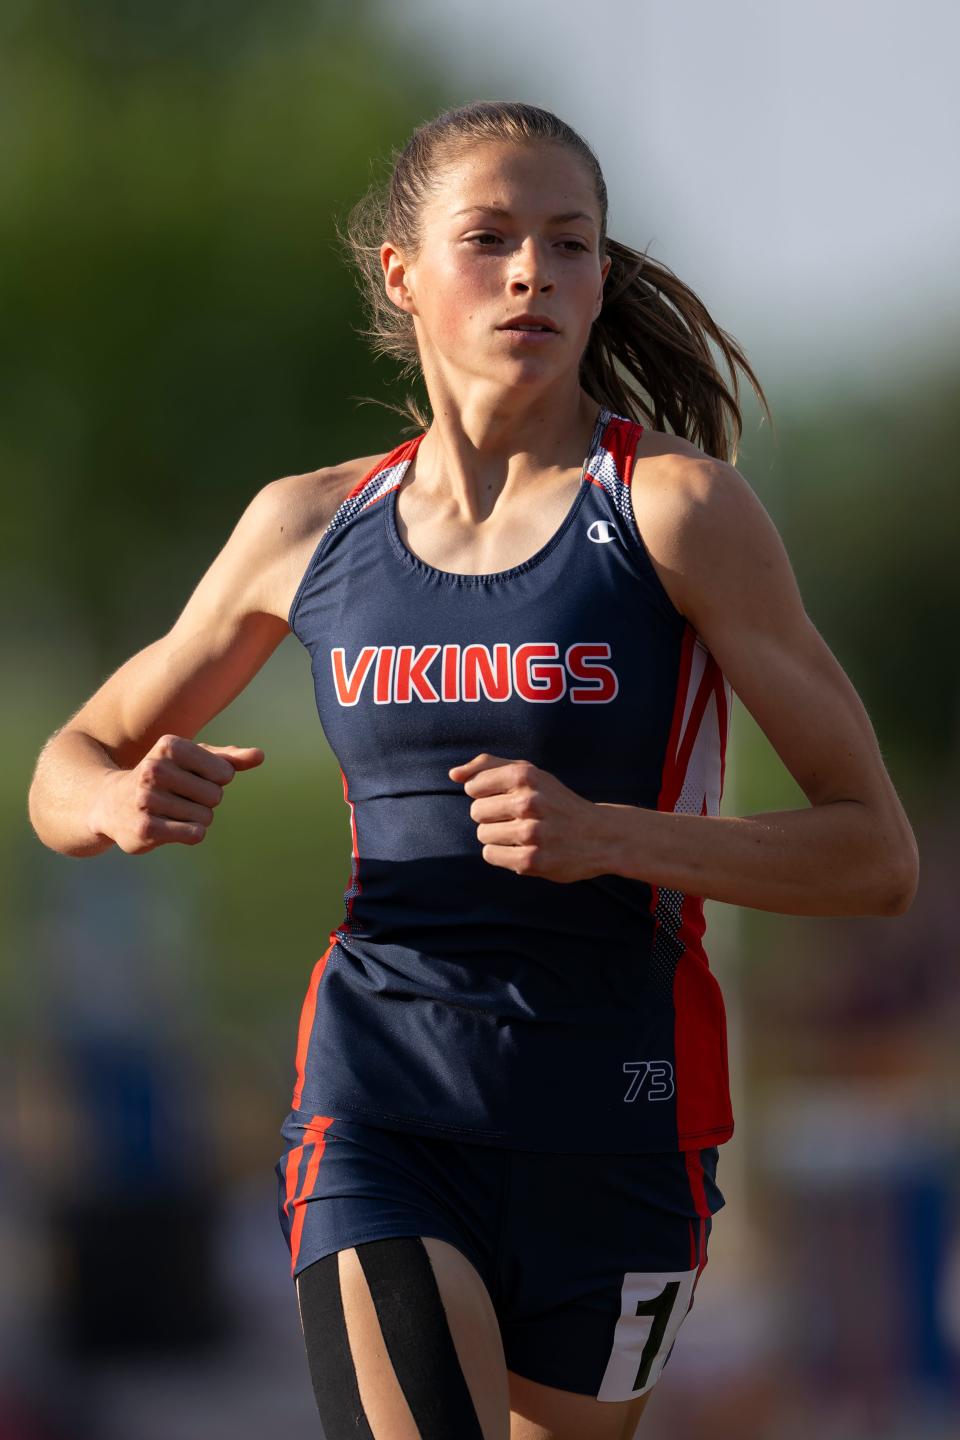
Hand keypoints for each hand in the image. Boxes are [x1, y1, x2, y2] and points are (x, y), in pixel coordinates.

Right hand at [89, 733, 264, 854]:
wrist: (110, 802)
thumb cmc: (163, 776)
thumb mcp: (192, 760)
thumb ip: (228, 758)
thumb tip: (259, 756)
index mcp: (169, 746)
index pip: (224, 773)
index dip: (216, 781)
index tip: (193, 778)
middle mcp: (154, 769)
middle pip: (215, 796)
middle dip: (205, 801)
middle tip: (178, 797)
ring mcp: (147, 800)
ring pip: (206, 817)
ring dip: (195, 818)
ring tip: (170, 810)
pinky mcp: (146, 829)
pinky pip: (195, 834)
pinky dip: (190, 833)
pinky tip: (169, 826)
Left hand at [449, 753, 610, 882]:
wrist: (600, 835)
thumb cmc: (557, 801)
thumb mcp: (530, 774)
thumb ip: (489, 766)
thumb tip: (453, 774)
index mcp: (525, 776)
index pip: (473, 787)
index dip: (485, 794)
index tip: (505, 799)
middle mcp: (528, 802)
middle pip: (476, 812)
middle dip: (491, 816)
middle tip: (516, 818)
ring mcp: (531, 833)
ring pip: (482, 835)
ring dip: (497, 836)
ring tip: (521, 834)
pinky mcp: (532, 861)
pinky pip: (490, 855)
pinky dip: (501, 854)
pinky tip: (521, 849)